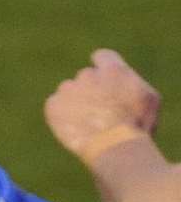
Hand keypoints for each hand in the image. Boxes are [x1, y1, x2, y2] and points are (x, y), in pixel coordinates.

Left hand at [45, 49, 161, 162]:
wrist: (112, 145)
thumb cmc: (135, 125)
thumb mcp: (148, 100)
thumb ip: (131, 82)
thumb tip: (120, 79)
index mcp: (113, 70)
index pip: (103, 56)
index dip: (104, 67)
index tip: (104, 77)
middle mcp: (88, 75)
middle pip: (87, 77)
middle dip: (92, 90)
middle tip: (101, 110)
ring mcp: (68, 89)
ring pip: (70, 90)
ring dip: (76, 102)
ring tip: (89, 122)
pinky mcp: (53, 104)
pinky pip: (56, 105)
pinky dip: (62, 114)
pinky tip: (75, 127)